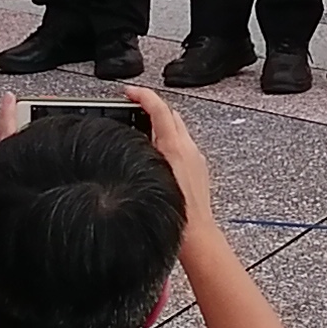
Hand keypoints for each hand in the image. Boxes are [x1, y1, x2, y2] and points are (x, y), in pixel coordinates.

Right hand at [127, 85, 220, 255]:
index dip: (142, 95)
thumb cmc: (175, 215)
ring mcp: (195, 158)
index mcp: (175, 146)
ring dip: (160, 125)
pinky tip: (155, 156)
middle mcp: (188, 148)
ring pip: (177, 130)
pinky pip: (182, 146)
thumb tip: (133, 139)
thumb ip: (143, 153)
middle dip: (151, 107)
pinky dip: (168, 142)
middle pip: (170, 114)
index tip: (128, 92)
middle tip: (132, 108)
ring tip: (139, 132)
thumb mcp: (150, 177)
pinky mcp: (197, 169)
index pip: (159, 108)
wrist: (197, 236)